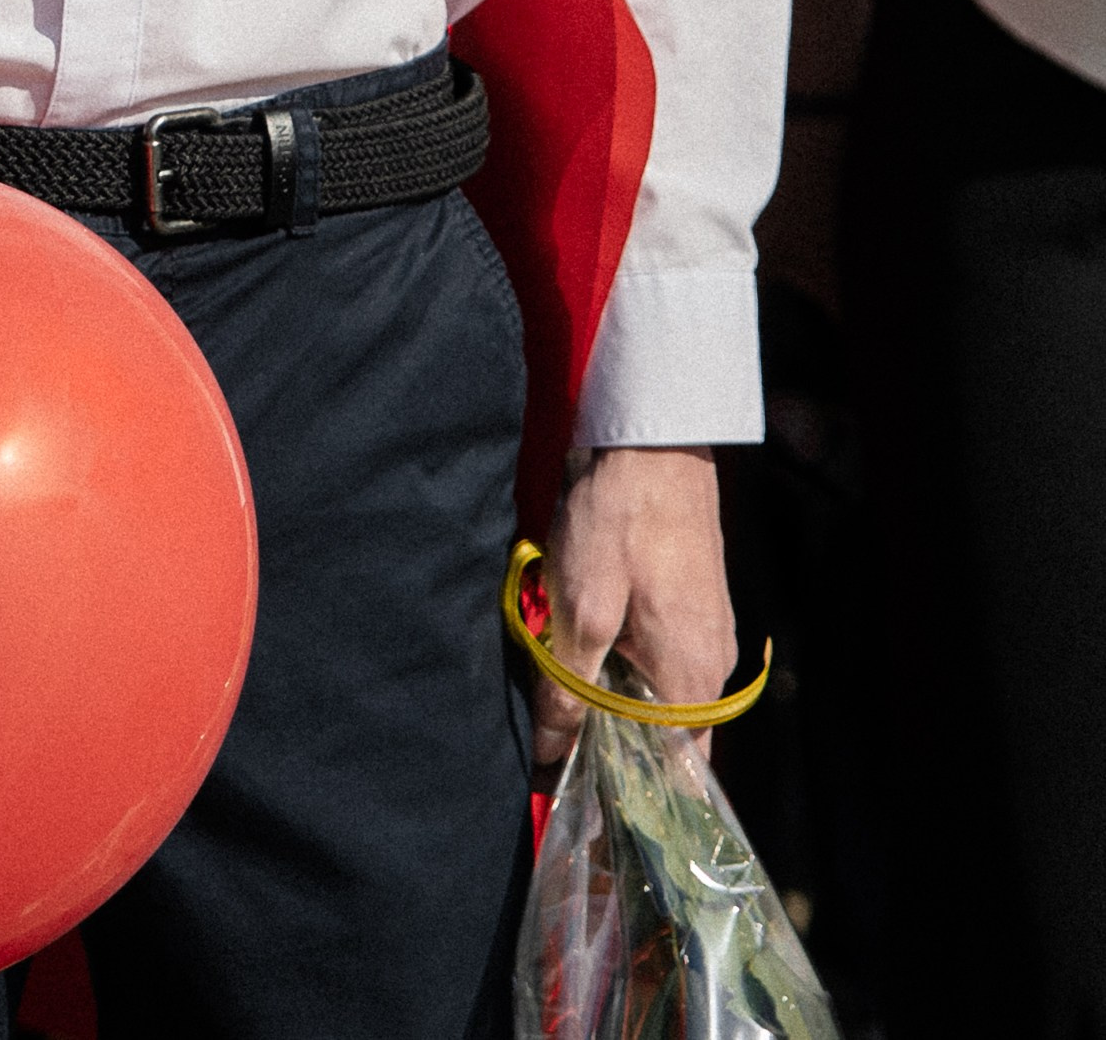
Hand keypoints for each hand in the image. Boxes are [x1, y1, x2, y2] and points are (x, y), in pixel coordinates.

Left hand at [533, 445, 734, 770]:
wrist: (653, 441)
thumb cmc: (619, 520)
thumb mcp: (580, 605)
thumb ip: (568, 686)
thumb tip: (549, 753)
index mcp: (692, 680)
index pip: (679, 777)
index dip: (636, 801)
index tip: (593, 820)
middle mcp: (712, 668)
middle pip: (669, 741)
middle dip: (618, 755)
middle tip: (561, 759)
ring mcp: (709, 635)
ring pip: (663, 700)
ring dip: (619, 708)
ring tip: (566, 709)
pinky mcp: (695, 608)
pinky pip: (664, 664)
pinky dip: (629, 672)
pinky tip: (588, 657)